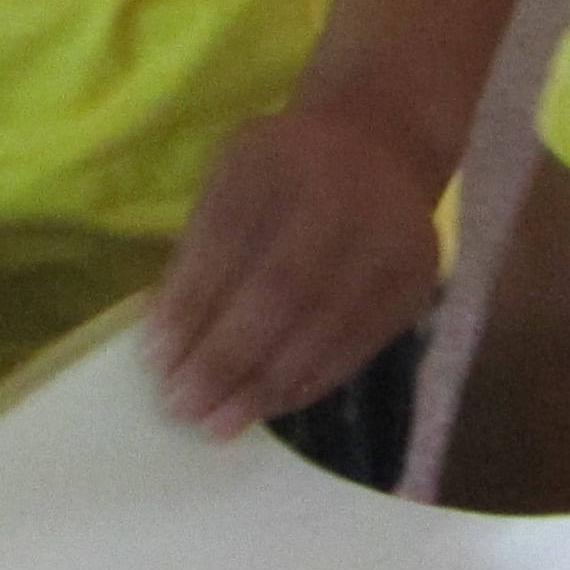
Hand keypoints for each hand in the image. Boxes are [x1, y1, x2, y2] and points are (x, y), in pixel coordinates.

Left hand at [143, 102, 444, 437]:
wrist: (380, 146)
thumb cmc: (283, 170)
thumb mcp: (231, 177)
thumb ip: (200, 246)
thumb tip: (165, 336)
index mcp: (276, 156)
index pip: (227, 238)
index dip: (190, 304)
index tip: (156, 360)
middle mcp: (340, 193)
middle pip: (280, 289)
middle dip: (224, 357)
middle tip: (182, 406)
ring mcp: (387, 239)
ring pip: (320, 328)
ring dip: (262, 386)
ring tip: (217, 423)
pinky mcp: (413, 282)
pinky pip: (355, 347)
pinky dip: (305, 383)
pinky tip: (267, 404)